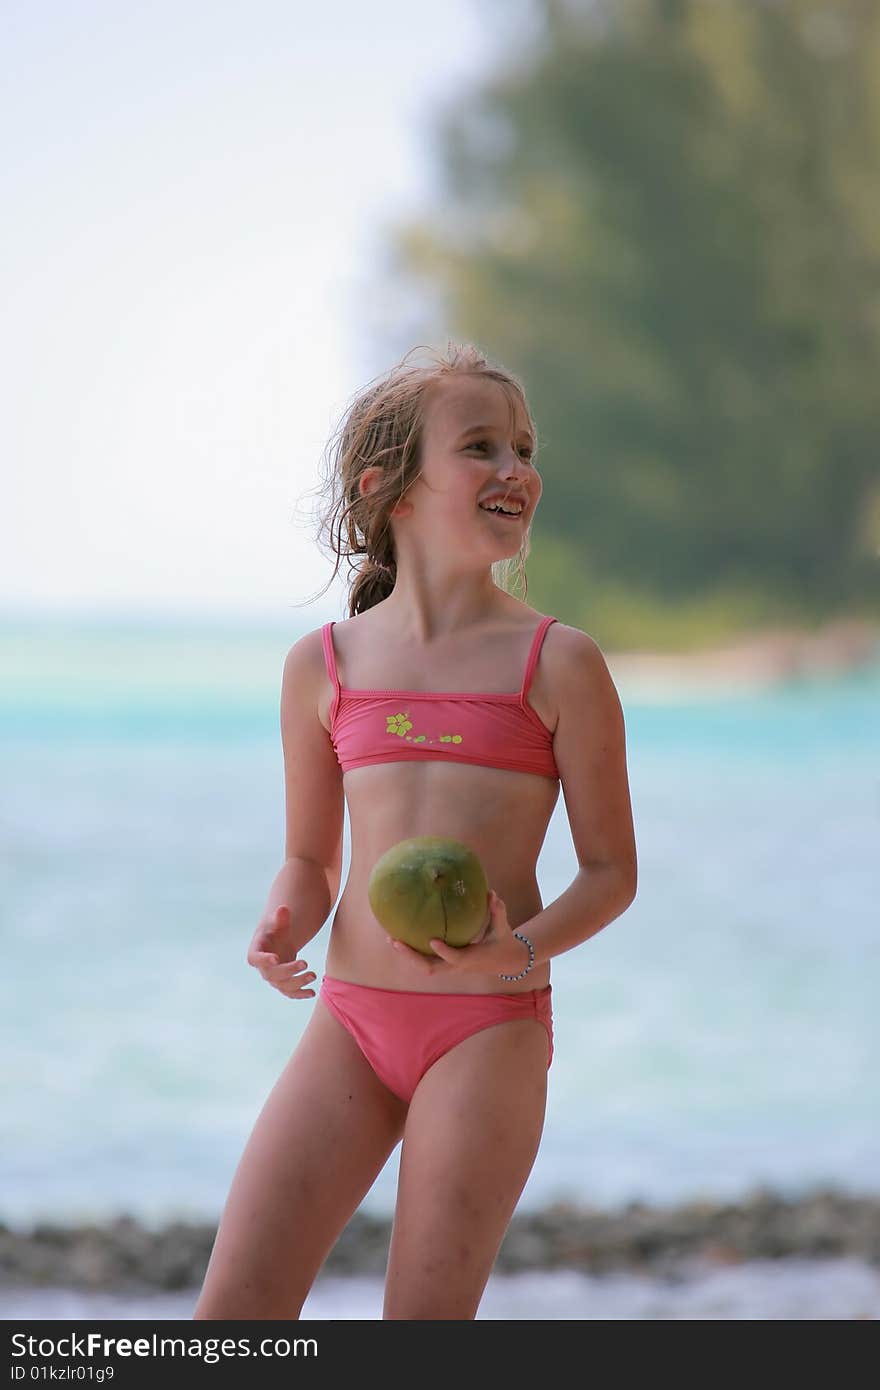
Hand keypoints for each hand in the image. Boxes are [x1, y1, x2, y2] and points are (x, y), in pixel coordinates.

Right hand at [247, 905, 316, 999]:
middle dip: (288, 971)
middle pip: (271, 975)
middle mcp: (263, 967)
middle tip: (305, 963)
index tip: (276, 959)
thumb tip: (283, 909)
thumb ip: (281, 917)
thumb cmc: (276, 928)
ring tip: (313, 975)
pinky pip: (290, 993)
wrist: (278, 939)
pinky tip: (312, 993)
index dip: (263, 960)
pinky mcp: (283, 983)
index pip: (254, 958)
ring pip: (282, 986)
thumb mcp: (278, 921)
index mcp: (257, 950)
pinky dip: (300, 994)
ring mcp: (273, 977)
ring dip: (297, 983)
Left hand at [386, 891, 529, 978]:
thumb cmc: (503, 943)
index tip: (431, 940)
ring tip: (391, 939)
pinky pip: (426, 961)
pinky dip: (412, 953)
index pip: (455, 957)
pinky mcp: (446, 965)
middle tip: (396, 941)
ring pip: (424, 967)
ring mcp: (450, 967)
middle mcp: (457, 966)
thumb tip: (491, 893)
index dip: (443, 951)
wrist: (505, 963)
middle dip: (412, 957)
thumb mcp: (503, 928)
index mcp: (471, 959)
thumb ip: (497, 912)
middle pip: (430, 968)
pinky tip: (400, 939)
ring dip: (407, 956)